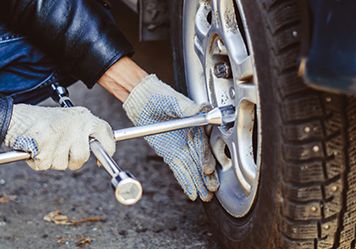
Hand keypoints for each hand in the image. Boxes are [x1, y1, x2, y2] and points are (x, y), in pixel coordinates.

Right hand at [4, 104, 114, 170]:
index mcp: (84, 117)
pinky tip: (34, 148)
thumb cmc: (41, 122)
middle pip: (82, 157)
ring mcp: (61, 134)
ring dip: (51, 160)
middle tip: (58, 150)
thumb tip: (101, 154)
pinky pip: (45, 165)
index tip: (101, 162)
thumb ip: (84, 134)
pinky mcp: (45, 144)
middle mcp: (75, 124)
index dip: (107, 150)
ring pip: (62, 164)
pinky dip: (37, 161)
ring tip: (44, 145)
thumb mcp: (68, 120)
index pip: (106, 133)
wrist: (14, 117)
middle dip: (70, 160)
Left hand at [122, 75, 218, 201]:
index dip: (207, 157)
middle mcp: (193, 137)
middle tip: (211, 188)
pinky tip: (192, 192)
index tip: (209, 168)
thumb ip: (189, 108)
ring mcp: (183, 147)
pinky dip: (186, 181)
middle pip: (202, 159)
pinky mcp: (171, 154)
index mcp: (198, 123)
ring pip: (193, 168)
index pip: (205, 143)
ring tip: (205, 195)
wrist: (143, 101)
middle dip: (207, 175)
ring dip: (199, 182)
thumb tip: (203, 109)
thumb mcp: (175, 100)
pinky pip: (180, 170)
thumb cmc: (160, 96)